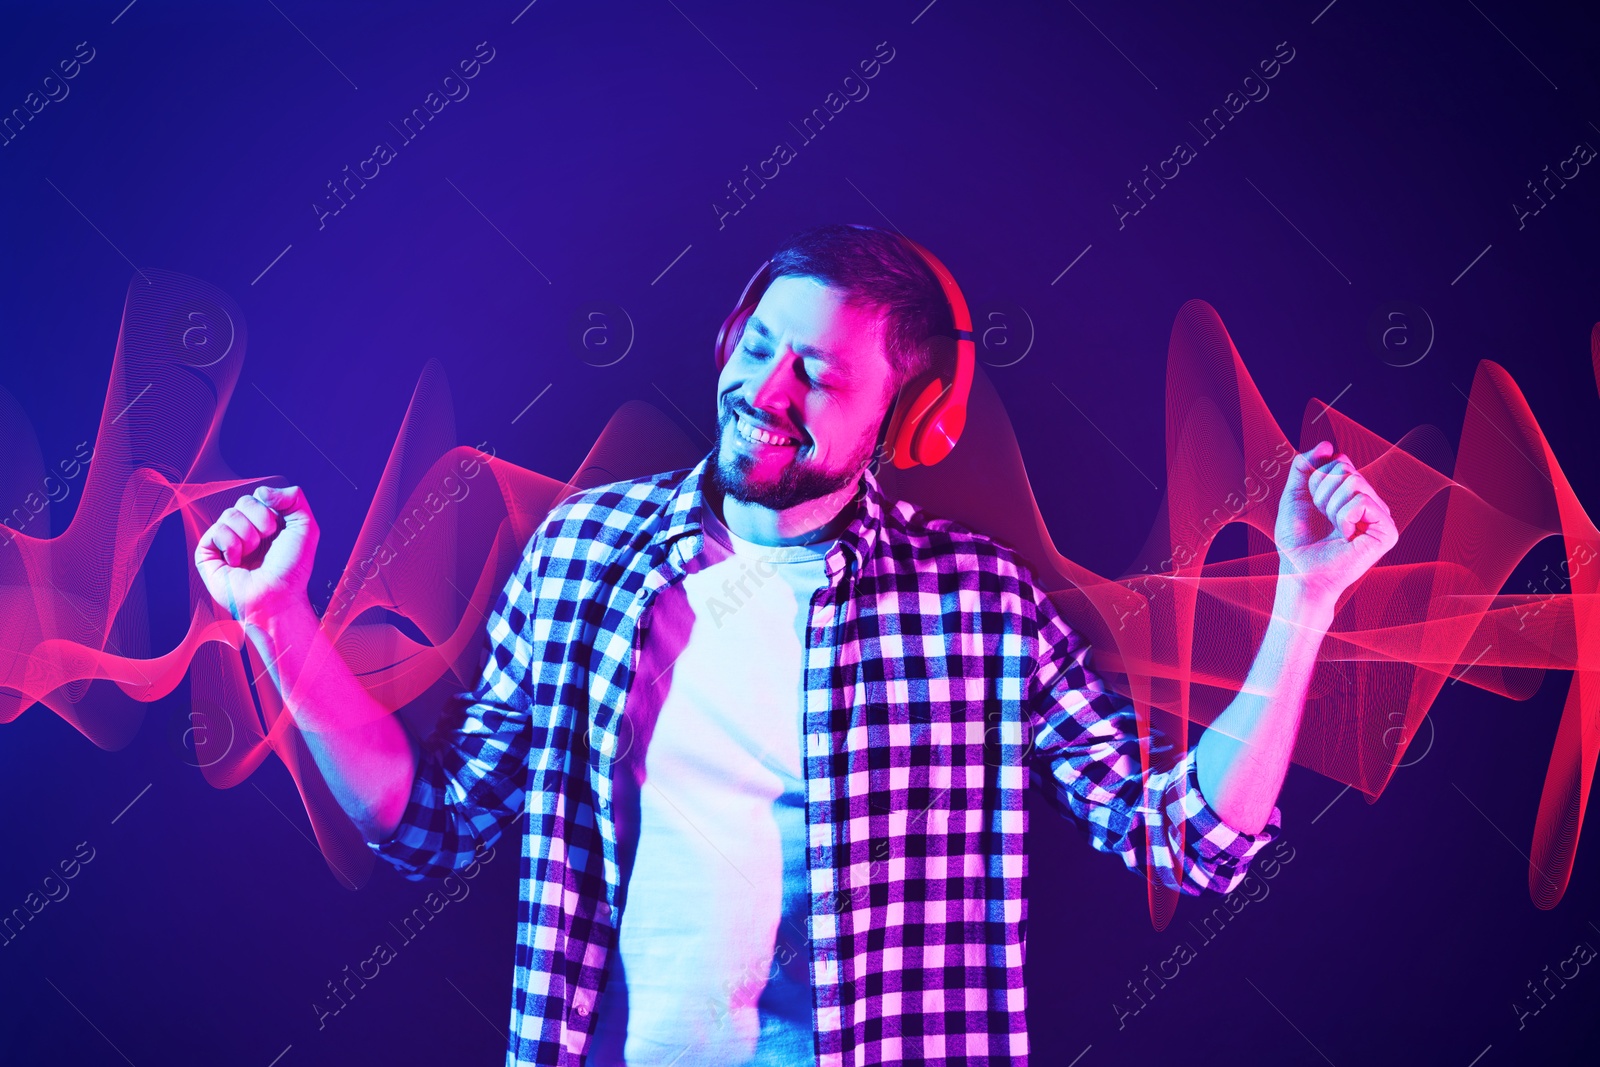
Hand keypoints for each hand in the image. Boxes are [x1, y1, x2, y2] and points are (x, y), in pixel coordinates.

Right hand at [194, 485, 318, 624]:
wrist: (276, 596)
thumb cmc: (292, 568)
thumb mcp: (305, 527)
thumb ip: (294, 498)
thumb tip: (262, 491)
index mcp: (265, 522)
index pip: (260, 495)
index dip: (272, 509)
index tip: (280, 530)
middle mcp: (244, 529)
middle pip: (244, 501)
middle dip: (262, 521)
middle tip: (266, 542)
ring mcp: (224, 541)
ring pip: (230, 514)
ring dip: (248, 537)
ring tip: (252, 556)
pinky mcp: (207, 553)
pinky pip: (216, 531)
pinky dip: (232, 546)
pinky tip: (237, 563)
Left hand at [1273, 441, 1396, 608]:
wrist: (1299, 572)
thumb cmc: (1297, 540)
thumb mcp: (1294, 495)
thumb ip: (1306, 466)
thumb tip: (1328, 445)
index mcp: (1353, 495)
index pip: (1341, 462)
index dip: (1317, 480)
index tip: (1313, 504)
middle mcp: (1371, 503)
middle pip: (1346, 469)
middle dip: (1322, 492)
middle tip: (1322, 518)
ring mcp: (1382, 517)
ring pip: (1354, 481)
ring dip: (1330, 505)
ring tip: (1332, 527)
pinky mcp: (1387, 531)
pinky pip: (1363, 500)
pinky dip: (1343, 516)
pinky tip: (1344, 535)